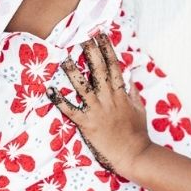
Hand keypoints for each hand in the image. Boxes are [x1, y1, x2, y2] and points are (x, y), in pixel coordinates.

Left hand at [48, 34, 152, 176]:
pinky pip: (71, 110)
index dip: (107, 49)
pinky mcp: (87, 124)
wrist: (134, 155)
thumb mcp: (140, 109)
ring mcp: (98, 110)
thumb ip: (133, 93)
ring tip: (64, 58)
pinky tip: (50, 90)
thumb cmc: (137, 134)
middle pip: (99, 70)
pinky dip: (59, 100)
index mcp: (121, 94)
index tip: (101, 35)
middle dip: (91, 52)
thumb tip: (130, 78)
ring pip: (83, 87)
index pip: (114, 66)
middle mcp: (109, 99)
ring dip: (73, 72)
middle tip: (83, 36)